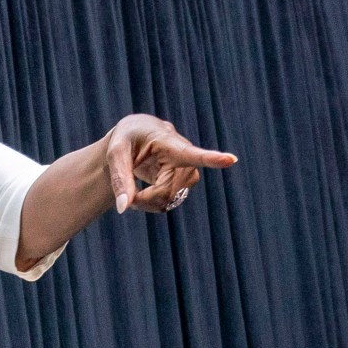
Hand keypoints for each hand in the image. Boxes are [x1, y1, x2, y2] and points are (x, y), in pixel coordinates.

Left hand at [103, 114, 235, 213]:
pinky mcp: (185, 182)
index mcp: (169, 142)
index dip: (212, 158)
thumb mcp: (115, 154)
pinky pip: (170, 203)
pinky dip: (154, 205)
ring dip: (150, 204)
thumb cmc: (126, 140)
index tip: (231, 160)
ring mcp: (187, 171)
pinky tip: (144, 196)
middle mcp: (184, 157)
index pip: (192, 153)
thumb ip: (119, 179)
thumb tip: (124, 208)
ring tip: (134, 194)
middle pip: (169, 191)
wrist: (135, 139)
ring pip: (171, 200)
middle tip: (127, 197)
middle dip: (146, 199)